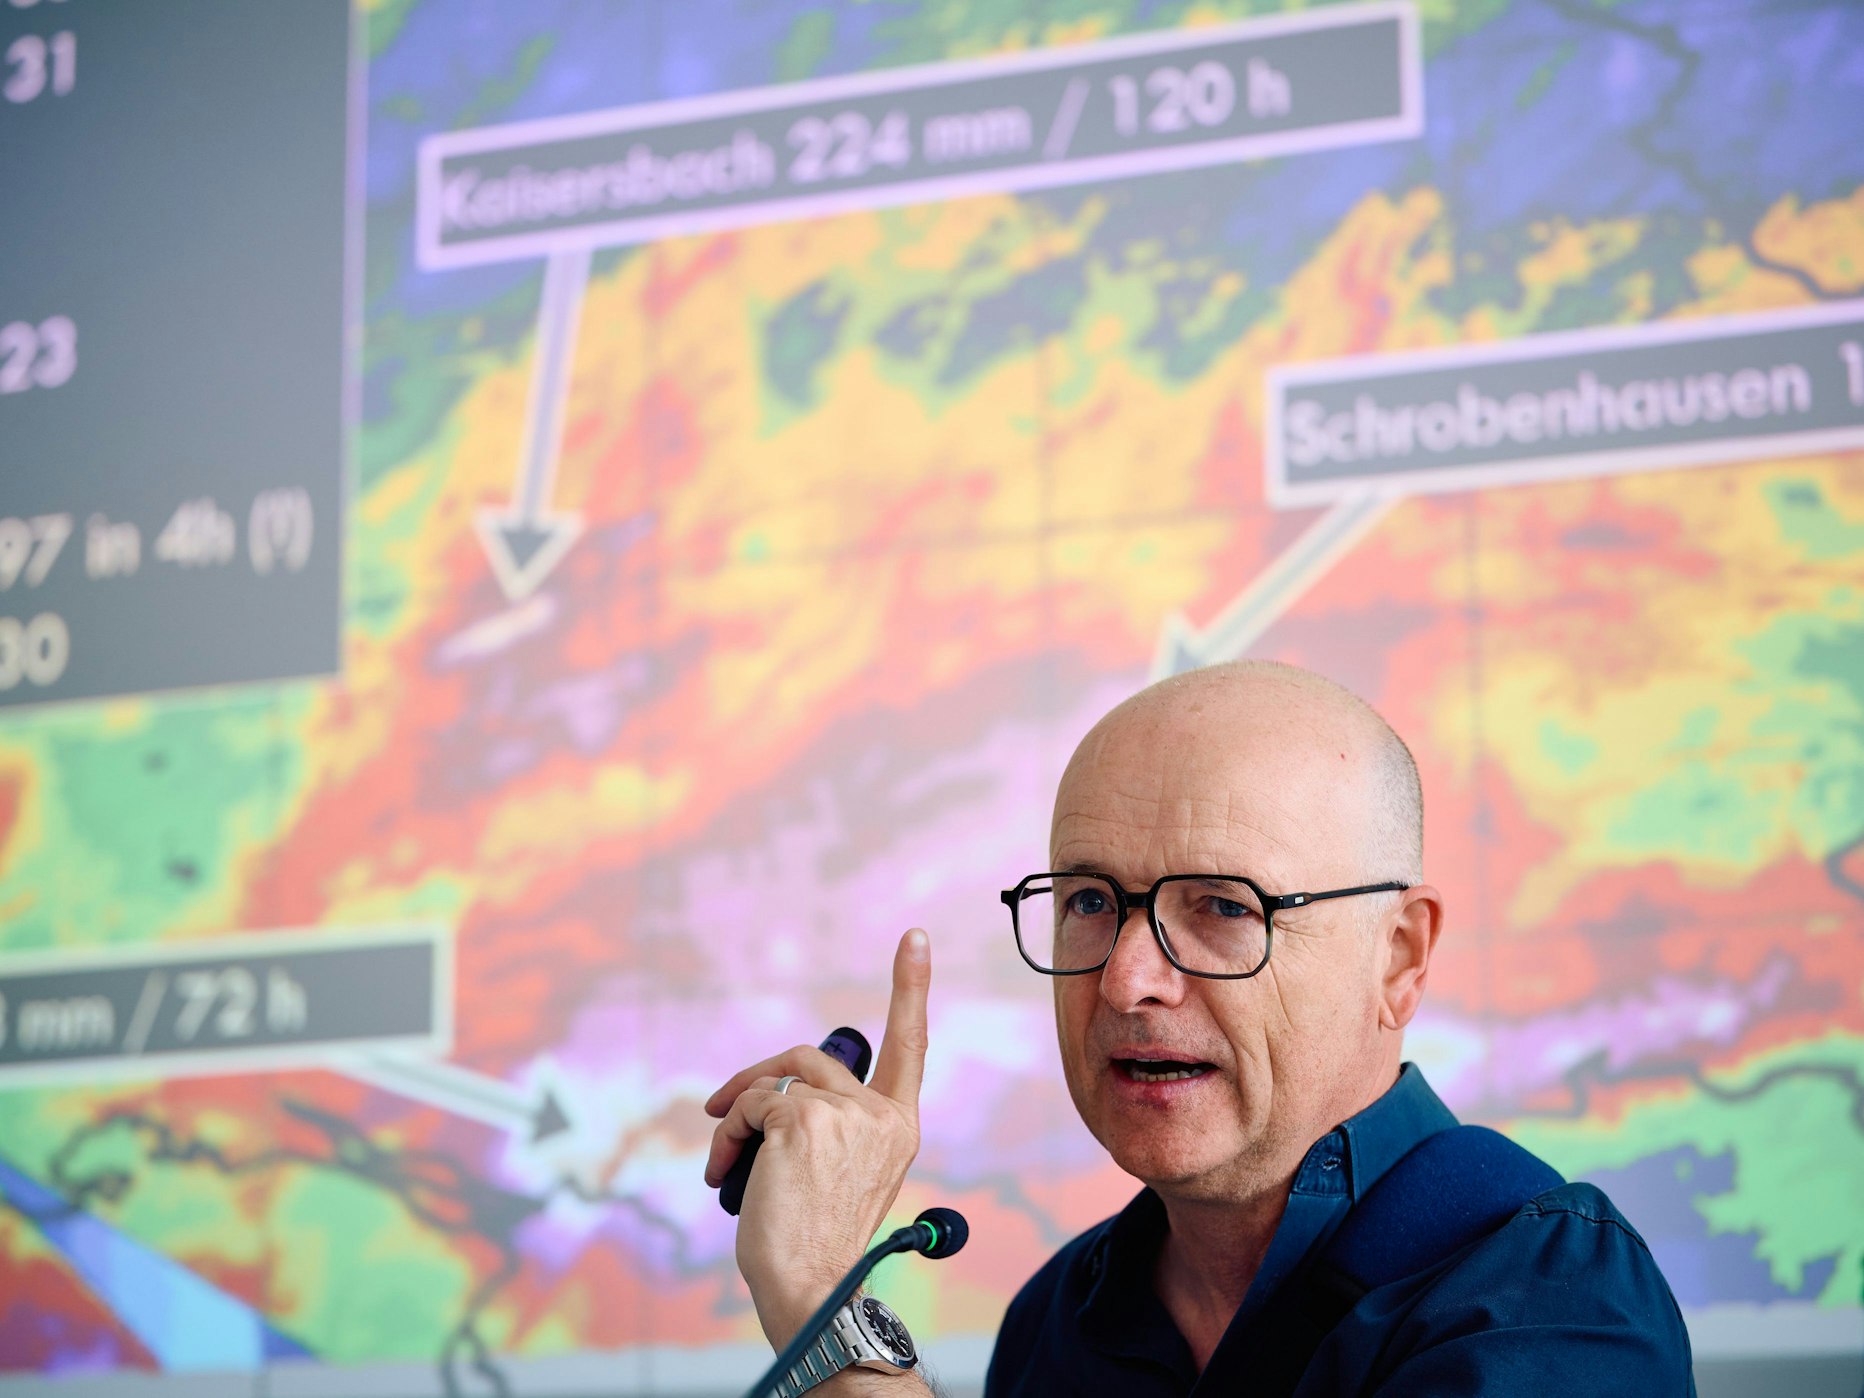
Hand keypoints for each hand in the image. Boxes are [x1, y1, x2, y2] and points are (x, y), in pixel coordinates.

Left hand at [704, 928, 931, 1348]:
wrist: (810, 1285)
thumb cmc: (816, 1242)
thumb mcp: (844, 1174)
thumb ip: (835, 1126)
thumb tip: (783, 1094)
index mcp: (899, 1126)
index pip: (911, 1043)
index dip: (911, 987)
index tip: (915, 937)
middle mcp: (880, 1114)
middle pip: (813, 1059)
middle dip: (762, 1078)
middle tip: (723, 1107)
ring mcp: (844, 1113)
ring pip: (775, 1082)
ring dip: (738, 1114)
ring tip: (725, 1159)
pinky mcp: (802, 1118)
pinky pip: (749, 1103)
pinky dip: (726, 1132)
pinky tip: (722, 1171)